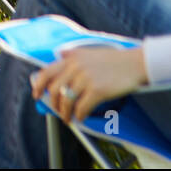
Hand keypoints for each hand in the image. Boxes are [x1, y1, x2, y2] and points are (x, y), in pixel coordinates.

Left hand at [30, 46, 147, 123]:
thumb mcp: (89, 51)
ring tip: (69, 118)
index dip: (38, 85)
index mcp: (72, 58)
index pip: (47, 72)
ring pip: (67, 101)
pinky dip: (79, 116)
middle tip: (58, 111)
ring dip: (65, 113)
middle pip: (54, 90)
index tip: (36, 94)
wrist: (135, 63)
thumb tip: (59, 54)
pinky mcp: (97, 90)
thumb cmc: (113, 60)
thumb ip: (73, 53)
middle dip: (53, 104)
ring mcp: (86, 79)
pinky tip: (81, 118)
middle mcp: (76, 67)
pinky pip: (81, 108)